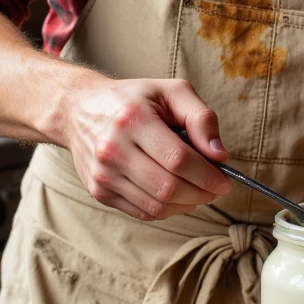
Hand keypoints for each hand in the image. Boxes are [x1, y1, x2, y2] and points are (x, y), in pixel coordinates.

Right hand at [58, 76, 232, 221]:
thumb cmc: (133, 99)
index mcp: (132, 119)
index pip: (178, 159)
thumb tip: (220, 155)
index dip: (208, 175)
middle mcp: (112, 149)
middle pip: (169, 187)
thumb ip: (201, 118)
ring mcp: (103, 174)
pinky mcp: (99, 191)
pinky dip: (167, 209)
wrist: (78, 109)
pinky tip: (176, 196)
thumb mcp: (171, 91)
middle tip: (215, 188)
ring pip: (157, 205)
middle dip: (201, 193)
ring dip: (187, 204)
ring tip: (198, 191)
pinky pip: (143, 212)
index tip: (225, 180)